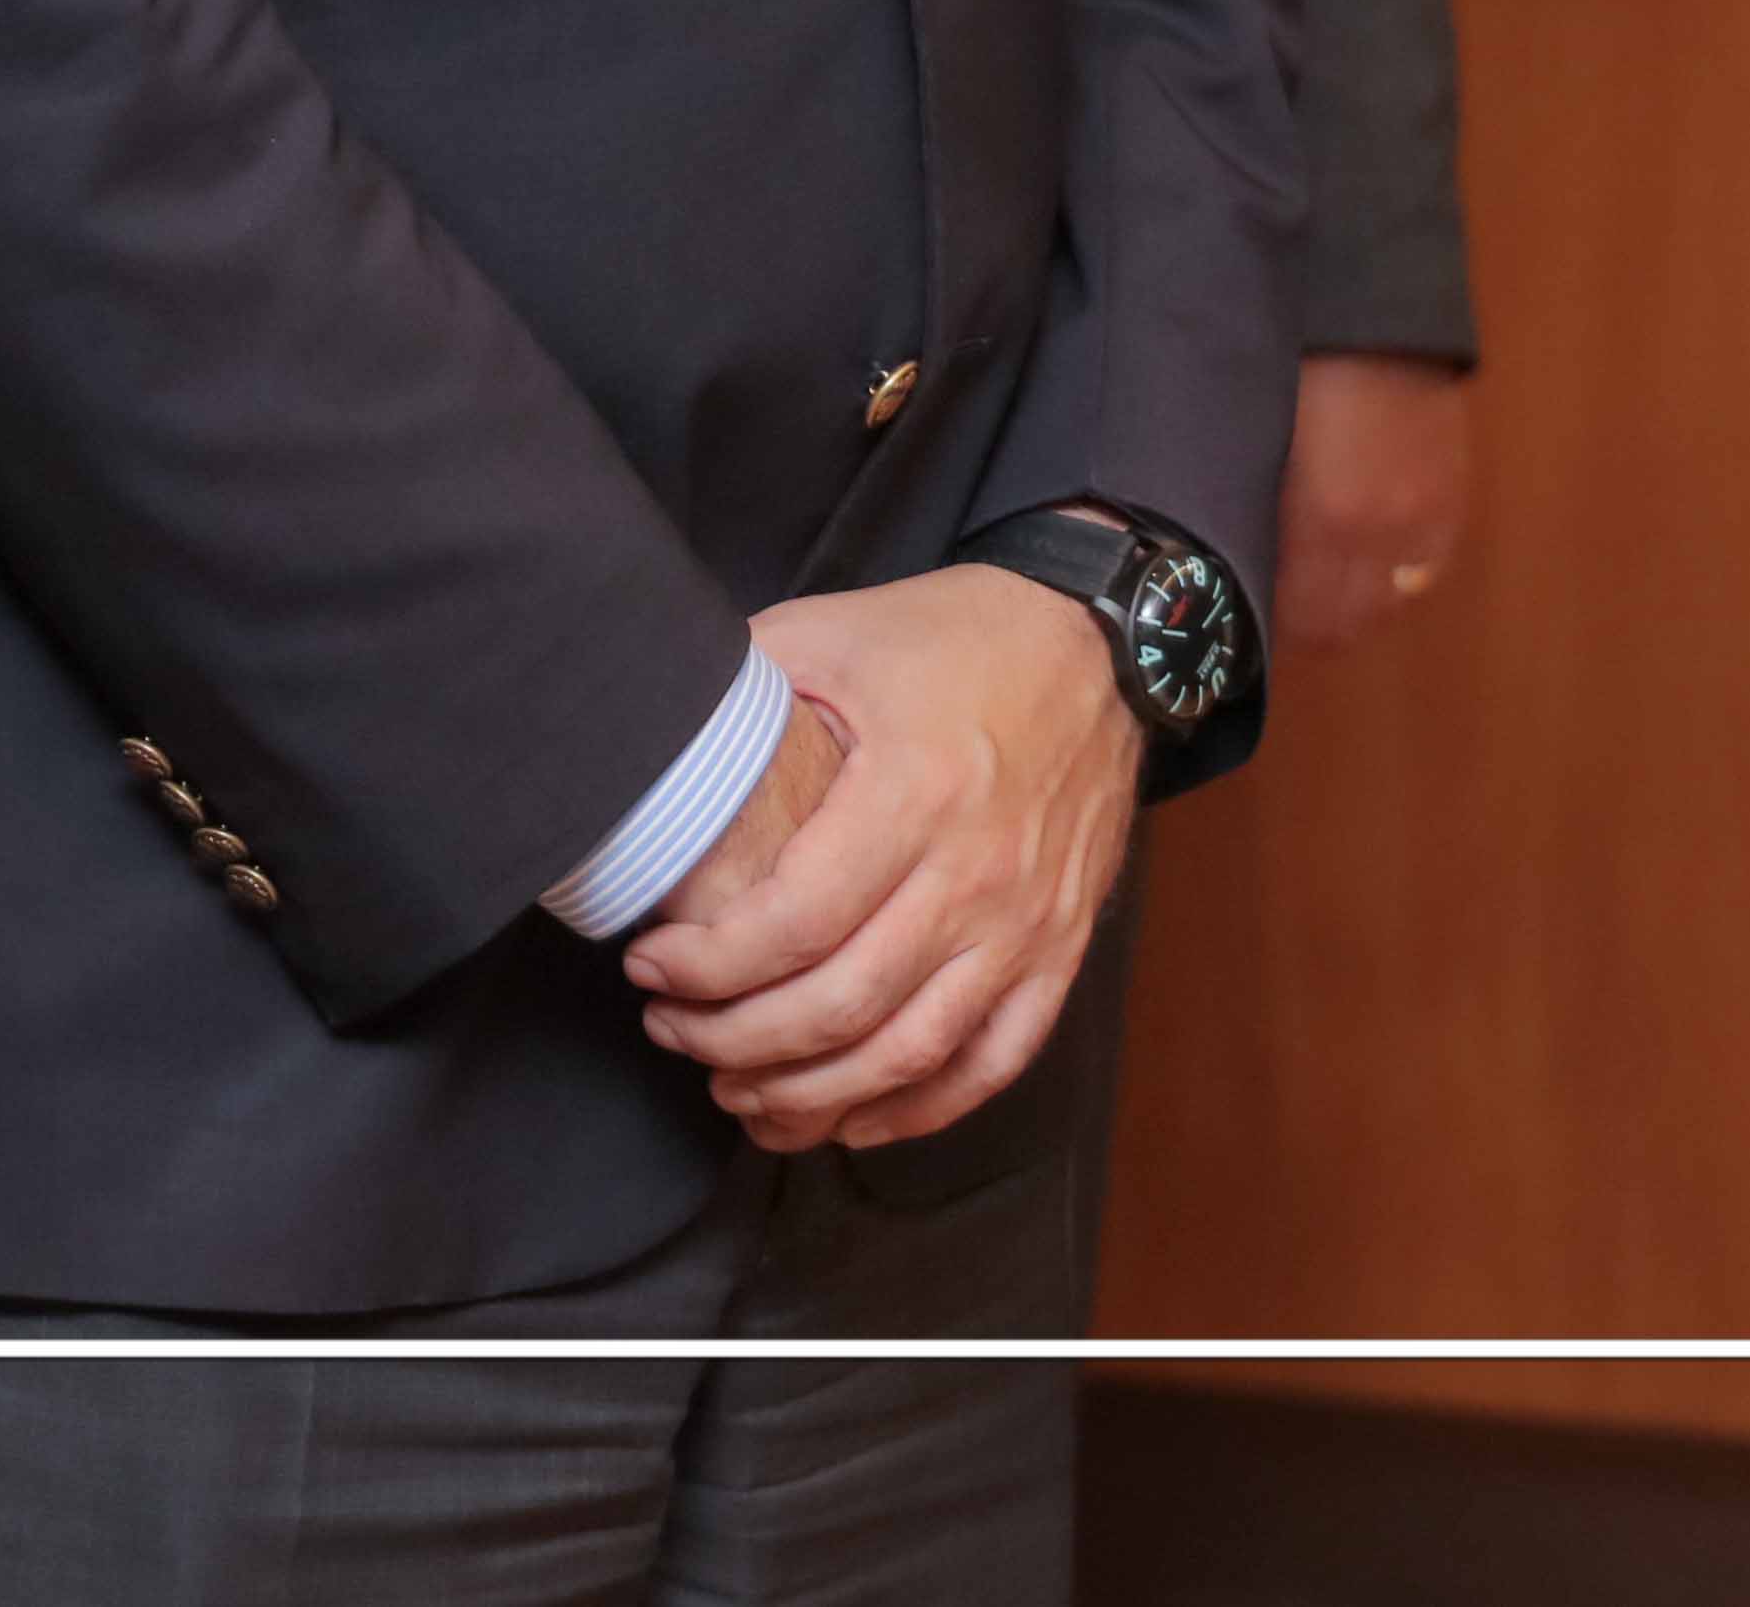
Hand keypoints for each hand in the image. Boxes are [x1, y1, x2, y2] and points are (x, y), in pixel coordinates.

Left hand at [619, 566, 1134, 1154]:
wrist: (1099, 646)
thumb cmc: (955, 637)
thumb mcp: (835, 629)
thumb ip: (743, 683)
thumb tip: (652, 736)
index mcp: (913, 790)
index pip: (792, 923)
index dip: (706, 967)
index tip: (650, 967)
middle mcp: (975, 871)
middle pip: (841, 1006)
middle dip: (735, 1040)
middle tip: (672, 1032)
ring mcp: (1026, 921)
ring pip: (910, 1053)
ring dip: (812, 1095)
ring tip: (735, 1088)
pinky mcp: (1061, 948)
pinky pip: (993, 1060)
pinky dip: (919, 1111)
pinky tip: (850, 1121)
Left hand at [1273, 355, 1473, 652]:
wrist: (1378, 324)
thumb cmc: (1299, 373)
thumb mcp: (1261, 449)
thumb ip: (1259, 515)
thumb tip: (1249, 567)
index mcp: (1320, 520)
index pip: (1298, 618)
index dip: (1272, 628)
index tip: (1249, 618)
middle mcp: (1378, 536)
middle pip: (1345, 626)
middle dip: (1311, 626)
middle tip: (1283, 610)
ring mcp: (1423, 523)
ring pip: (1389, 606)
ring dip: (1358, 607)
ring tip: (1329, 588)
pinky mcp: (1452, 504)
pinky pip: (1427, 572)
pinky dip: (1399, 579)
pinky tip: (1375, 562)